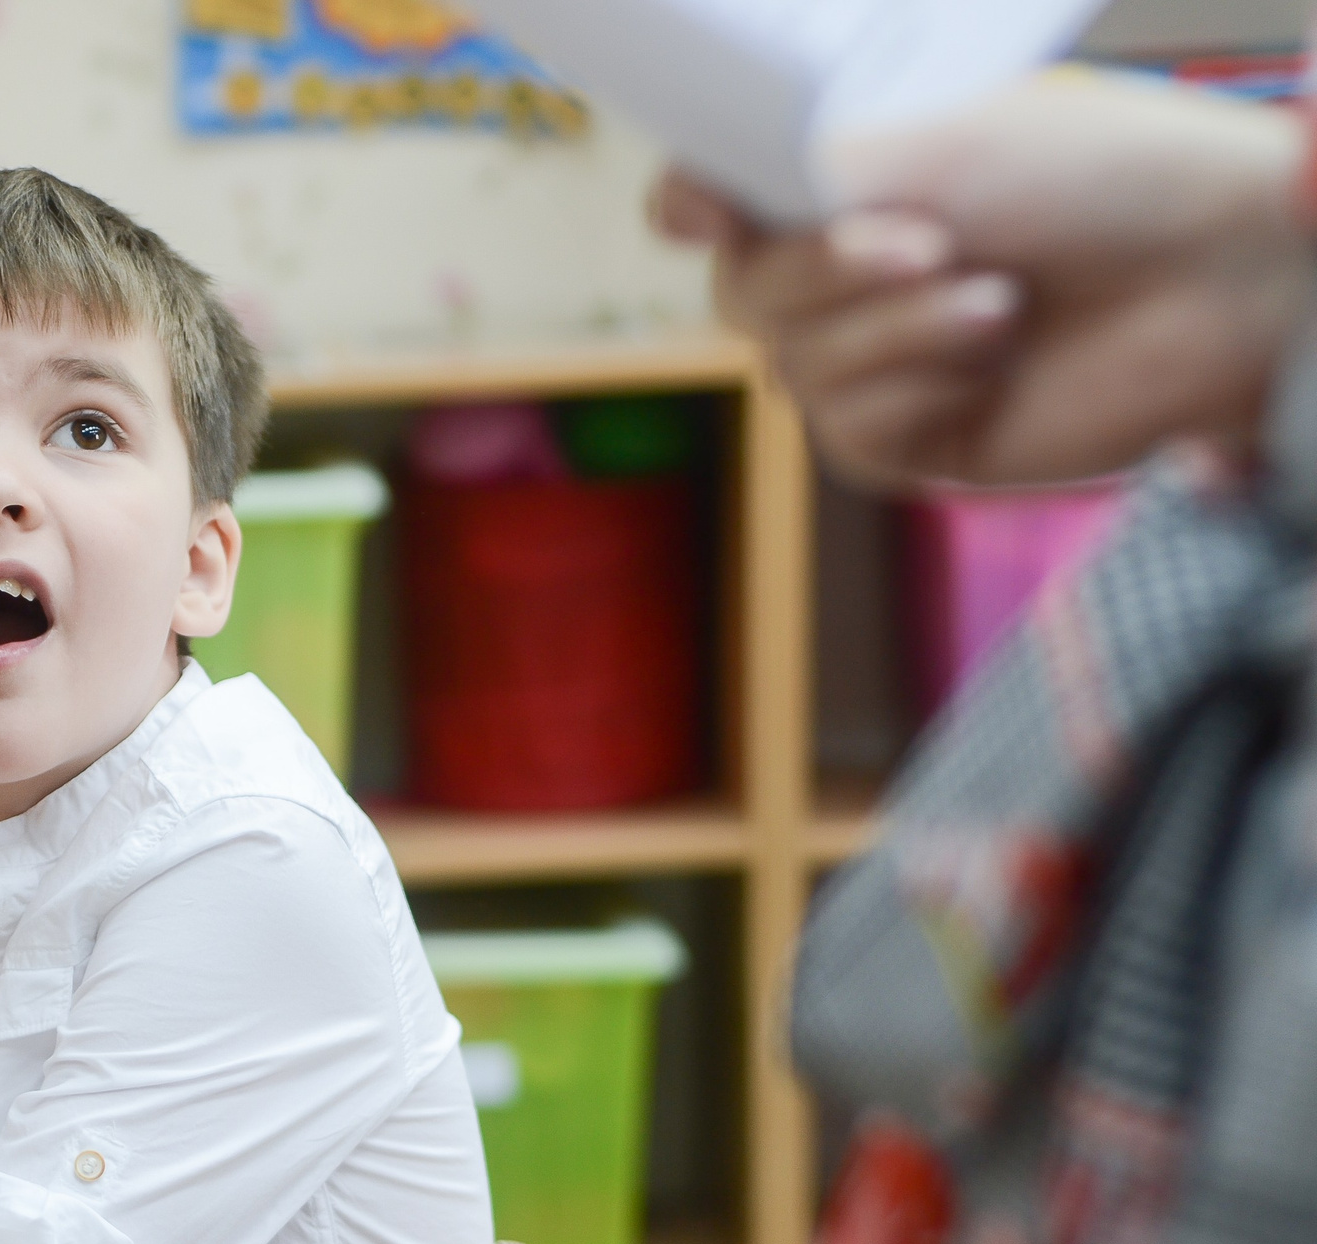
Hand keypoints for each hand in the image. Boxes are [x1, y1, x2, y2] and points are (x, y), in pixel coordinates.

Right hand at [653, 74, 1311, 486]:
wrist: (1214, 273)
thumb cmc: (1097, 180)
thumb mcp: (931, 149)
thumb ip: (798, 177)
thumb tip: (680, 212)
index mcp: (846, 188)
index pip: (715, 204)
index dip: (691, 208)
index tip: (707, 213)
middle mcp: (849, 278)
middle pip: (744, 297)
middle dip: (827, 271)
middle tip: (929, 240)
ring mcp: (878, 364)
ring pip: (796, 370)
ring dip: (896, 330)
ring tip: (1001, 301)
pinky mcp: (915, 443)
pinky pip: (850, 432)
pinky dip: (917, 387)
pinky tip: (992, 356)